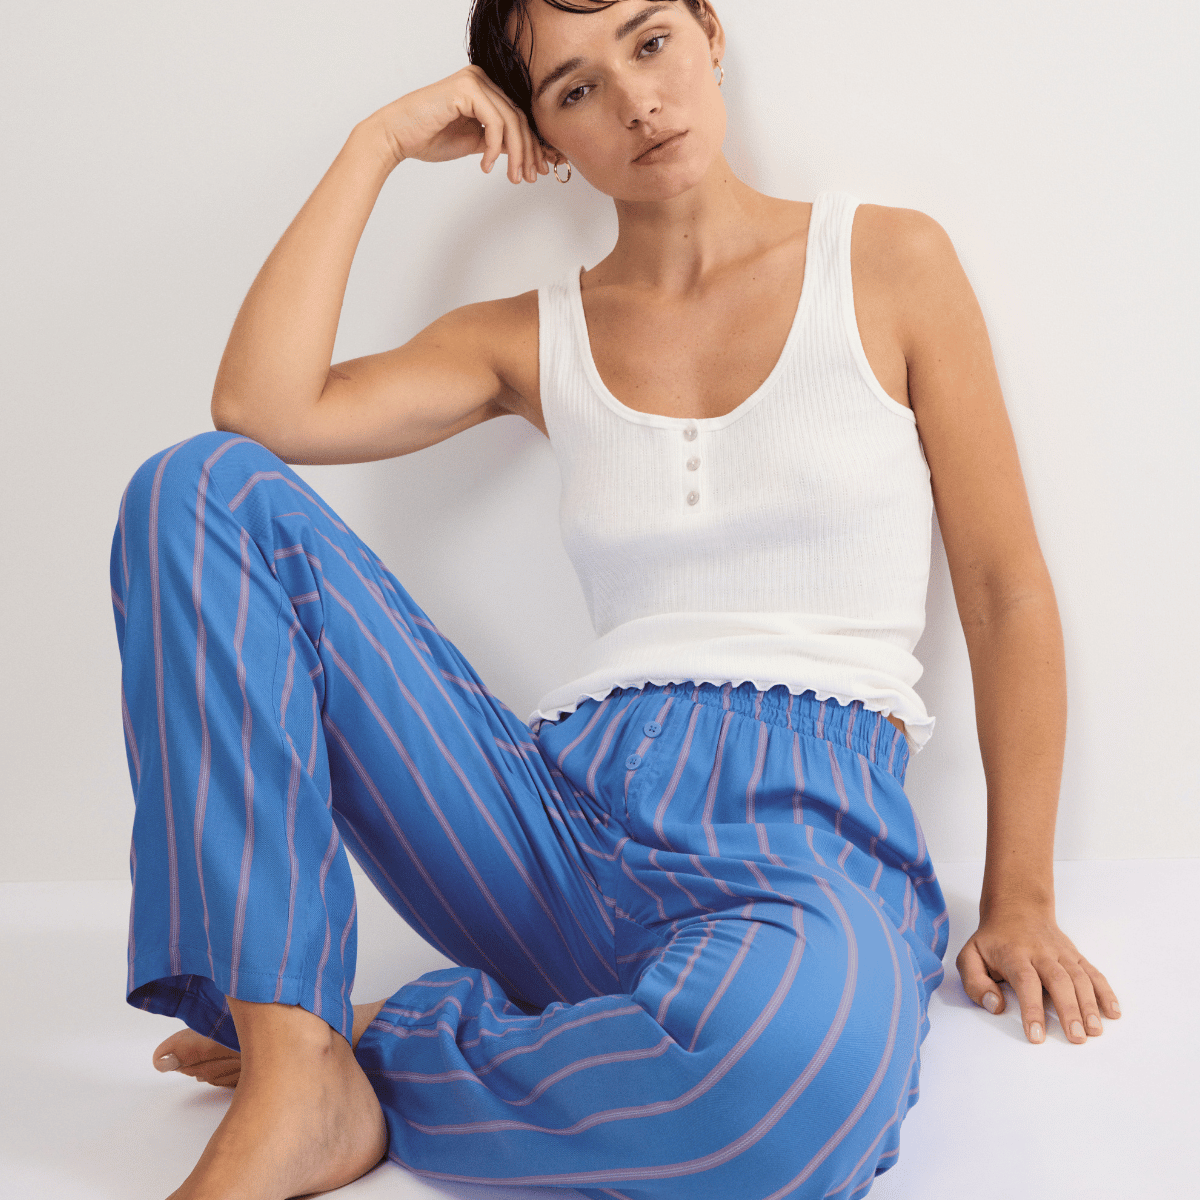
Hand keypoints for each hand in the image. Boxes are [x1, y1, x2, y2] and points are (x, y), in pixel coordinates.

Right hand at [362, 65, 552, 183]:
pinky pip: (495, 121)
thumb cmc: (429, 138)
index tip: (542, 168)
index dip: (533, 144)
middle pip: (520, 118)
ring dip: (516, 154)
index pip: (518, 116)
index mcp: (485, 90)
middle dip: (529, 152)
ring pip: (511, 121)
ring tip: (513, 177)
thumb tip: (524, 152)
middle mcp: (482, 80)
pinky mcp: (466, 89)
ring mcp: (474, 81)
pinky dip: (494, 147)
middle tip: (531, 177)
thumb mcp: (474, 143)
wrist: (397, 137)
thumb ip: (498, 142)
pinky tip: (485, 165)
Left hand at [956, 903, 1120, 1043]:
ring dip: (1089, 1004)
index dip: (1032, 1009)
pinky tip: (1113, 1012)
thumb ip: (975, 982)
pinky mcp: (1075, 955)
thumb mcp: (969, 955)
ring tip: (1094, 1031)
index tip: (1036, 1036)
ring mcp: (1061, 953)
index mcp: (1014, 954)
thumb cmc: (992, 940)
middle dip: (1069, 1010)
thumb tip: (995, 1006)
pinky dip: (1105, 991)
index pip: (1025, 982)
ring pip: (1078, 977)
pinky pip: (1093, 972)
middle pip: (1058, 980)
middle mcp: (1040, 953)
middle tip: (1077, 1038)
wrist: (1016, 908)